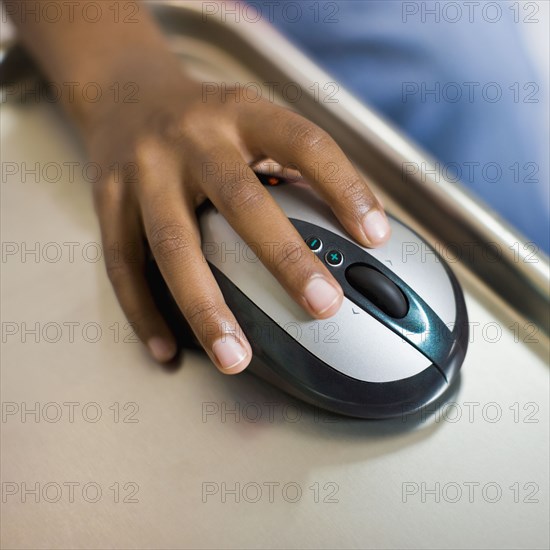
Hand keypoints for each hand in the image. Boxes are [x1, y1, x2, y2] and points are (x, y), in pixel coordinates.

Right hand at [86, 64, 390, 371]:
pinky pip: (122, 265)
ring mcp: (143, 170)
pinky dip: (145, 311)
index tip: (376, 236)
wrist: (124, 94)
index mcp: (240, 113)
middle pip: (240, 200)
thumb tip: (343, 222)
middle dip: (283, 258)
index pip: (303, 143)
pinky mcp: (107, 200)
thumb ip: (290, 160)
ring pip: (173, 245)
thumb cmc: (202, 119)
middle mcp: (191, 138)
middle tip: (322, 306)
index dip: (344, 186)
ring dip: (205, 307)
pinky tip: (167, 349)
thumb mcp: (248, 115)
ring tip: (234, 357)